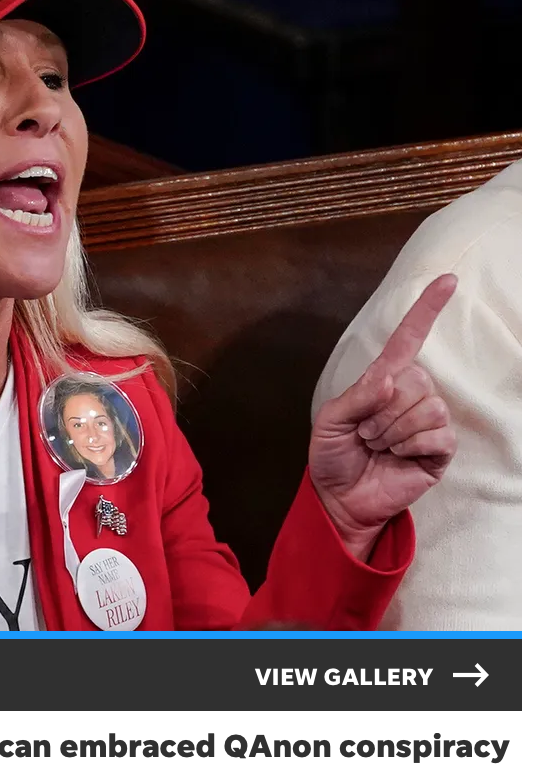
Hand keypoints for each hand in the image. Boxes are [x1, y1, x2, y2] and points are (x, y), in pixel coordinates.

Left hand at [309, 274, 458, 561]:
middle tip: (366, 433)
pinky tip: (397, 455)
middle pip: (416, 380)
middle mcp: (410, 395)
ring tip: (378, 445)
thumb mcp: (330, 421)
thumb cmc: (333, 456)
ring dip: (393, 430)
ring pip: (428, 407)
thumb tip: (390, 380)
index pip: (409, 339)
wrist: (339, 498)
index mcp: (382, 381)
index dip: (426, 310)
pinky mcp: (439, 449)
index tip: (447, 280)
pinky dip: (409, 446)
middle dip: (383, 411)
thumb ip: (357, 397)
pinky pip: (437, 435)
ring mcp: (428, 422)